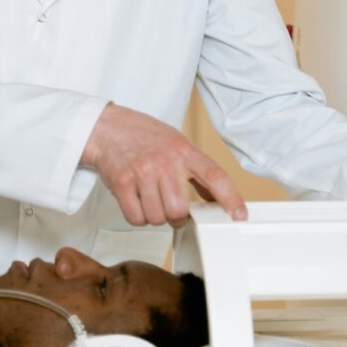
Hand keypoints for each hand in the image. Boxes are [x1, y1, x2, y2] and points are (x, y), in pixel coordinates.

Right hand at [82, 103, 247, 226]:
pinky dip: (137, 216)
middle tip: (169, 206)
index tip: (240, 215)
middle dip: (176, 216)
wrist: (107, 128)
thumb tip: (216, 198)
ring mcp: (143, 171)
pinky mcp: (122, 182)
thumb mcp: (177, 144)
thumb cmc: (143, 136)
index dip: (231, 198)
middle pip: (179, 210)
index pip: (215, 176)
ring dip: (154, 216)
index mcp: (184, 150)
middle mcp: (165, 161)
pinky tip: (136, 200)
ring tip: (149, 198)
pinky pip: (136, 217)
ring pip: (157, 217)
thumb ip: (196, 170)